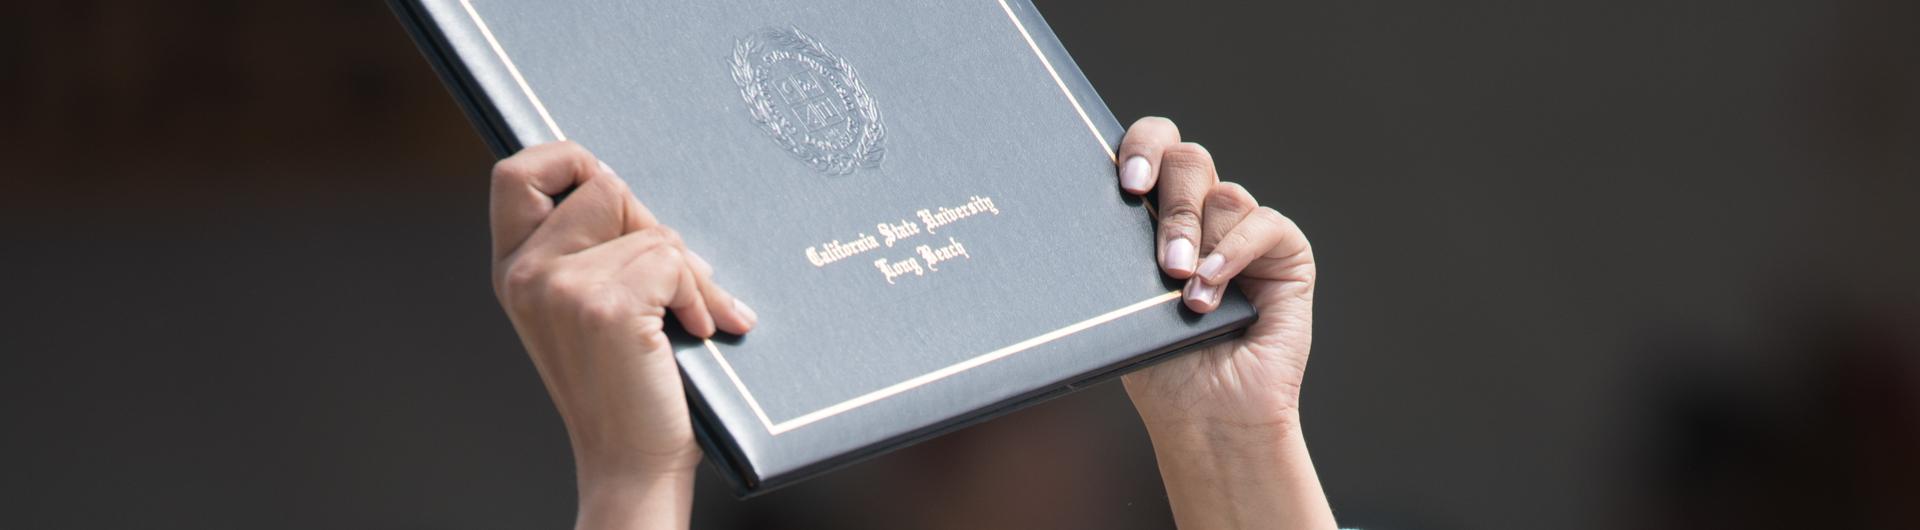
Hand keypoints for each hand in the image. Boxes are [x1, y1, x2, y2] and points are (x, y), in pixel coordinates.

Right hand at [489, 142, 755, 529]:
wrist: (631, 461)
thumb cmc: (627, 384)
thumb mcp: (591, 308)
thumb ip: (594, 250)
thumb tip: (631, 192)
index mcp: (514, 269)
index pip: (516, 171)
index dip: (568, 161)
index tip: (611, 193)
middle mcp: (525, 273)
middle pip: (601, 184)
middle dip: (651, 224)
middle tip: (672, 275)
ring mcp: (559, 287)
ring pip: (649, 228)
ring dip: (686, 271)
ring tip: (689, 317)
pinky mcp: (604, 306)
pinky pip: (672, 260)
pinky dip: (698, 295)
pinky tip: (694, 331)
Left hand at [1114, 117, 1333, 528]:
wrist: (1205, 416)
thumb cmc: (1160, 364)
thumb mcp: (1126, 296)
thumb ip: (1124, 243)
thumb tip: (1100, 198)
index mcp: (1155, 213)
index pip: (1151, 147)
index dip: (1140, 148)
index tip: (1127, 184)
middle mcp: (1201, 213)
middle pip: (1187, 159)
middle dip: (1171, 202)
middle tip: (1160, 254)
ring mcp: (1242, 231)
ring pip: (1221, 194)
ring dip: (1197, 241)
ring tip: (1184, 292)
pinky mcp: (1285, 253)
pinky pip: (1262, 224)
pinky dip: (1234, 253)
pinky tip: (1211, 289)